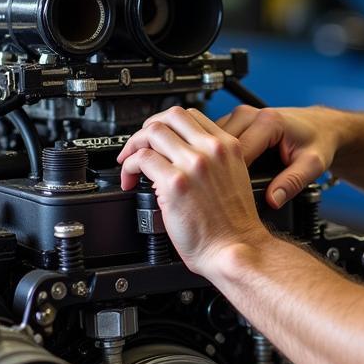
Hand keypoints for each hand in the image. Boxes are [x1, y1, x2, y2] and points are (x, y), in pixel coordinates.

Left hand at [116, 106, 270, 277]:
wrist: (235, 248)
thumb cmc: (233, 225)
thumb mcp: (234, 178)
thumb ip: (213, 161)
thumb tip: (181, 155)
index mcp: (228, 147)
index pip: (191, 116)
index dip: (168, 124)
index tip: (159, 138)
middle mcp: (211, 150)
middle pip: (170, 116)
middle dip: (148, 128)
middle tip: (140, 146)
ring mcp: (193, 164)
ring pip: (152, 132)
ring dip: (134, 145)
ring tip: (130, 163)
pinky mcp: (175, 182)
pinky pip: (142, 159)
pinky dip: (129, 166)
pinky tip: (131, 179)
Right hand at [215, 105, 341, 208]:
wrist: (321, 126)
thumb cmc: (318, 142)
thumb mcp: (312, 164)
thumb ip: (293, 182)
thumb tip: (273, 201)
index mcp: (268, 122)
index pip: (237, 152)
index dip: (229, 176)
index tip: (227, 196)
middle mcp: (250, 114)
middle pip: (218, 145)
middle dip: (216, 169)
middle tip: (216, 195)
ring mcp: (240, 115)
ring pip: (211, 140)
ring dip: (210, 161)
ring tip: (213, 186)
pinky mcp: (235, 121)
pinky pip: (215, 139)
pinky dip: (213, 155)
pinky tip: (216, 174)